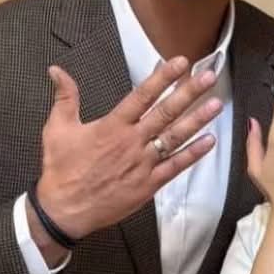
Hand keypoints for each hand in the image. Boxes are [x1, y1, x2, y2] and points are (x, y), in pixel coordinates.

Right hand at [31, 58, 222, 241]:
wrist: (65, 210)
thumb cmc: (61, 171)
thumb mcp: (57, 129)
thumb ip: (64, 97)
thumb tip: (57, 70)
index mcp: (112, 126)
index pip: (142, 96)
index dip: (162, 78)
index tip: (179, 63)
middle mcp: (132, 142)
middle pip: (165, 113)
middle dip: (189, 93)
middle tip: (208, 77)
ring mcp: (143, 164)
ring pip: (175, 137)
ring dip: (197, 120)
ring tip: (216, 104)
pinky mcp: (148, 185)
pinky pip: (175, 167)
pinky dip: (193, 154)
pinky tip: (209, 142)